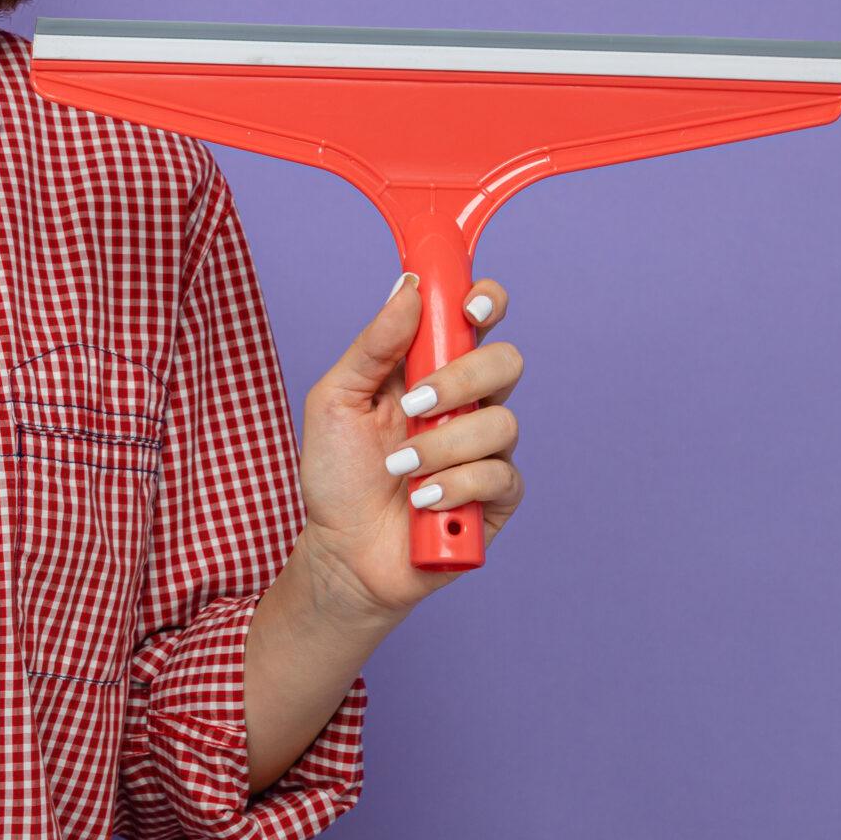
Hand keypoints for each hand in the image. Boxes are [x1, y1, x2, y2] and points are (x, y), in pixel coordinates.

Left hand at [294, 273, 526, 623]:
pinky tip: (421, 499)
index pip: (477, 319)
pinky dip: (455, 485)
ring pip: (502, 422)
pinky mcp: (497, 498)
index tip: (470, 305)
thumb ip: (372, 345)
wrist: (341, 551)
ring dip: (442, 445)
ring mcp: (485, 450)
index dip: (486, 301)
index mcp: (430, 369)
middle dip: (461, 379)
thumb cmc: (336, 474)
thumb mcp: (335, 399)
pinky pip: (500, 476)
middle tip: (415, 405)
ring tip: (399, 468)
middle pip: (505, 362)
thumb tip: (408, 288)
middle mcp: (466, 403)